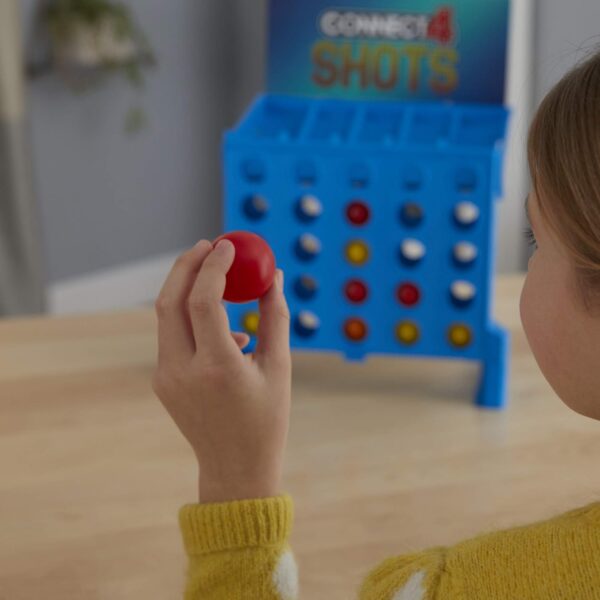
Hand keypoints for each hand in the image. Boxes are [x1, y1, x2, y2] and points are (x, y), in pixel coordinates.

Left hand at [152, 239, 291, 502]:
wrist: (235, 468)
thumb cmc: (266, 419)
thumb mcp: (279, 367)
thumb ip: (276, 317)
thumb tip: (273, 277)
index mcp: (217, 368)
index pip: (204, 301)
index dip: (214, 267)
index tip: (228, 246)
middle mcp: (183, 371)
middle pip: (170, 300)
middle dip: (188, 265)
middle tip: (209, 246)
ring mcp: (166, 377)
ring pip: (166, 316)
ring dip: (188, 288)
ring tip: (220, 278)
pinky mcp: (162, 381)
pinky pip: (173, 336)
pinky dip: (192, 318)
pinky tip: (224, 328)